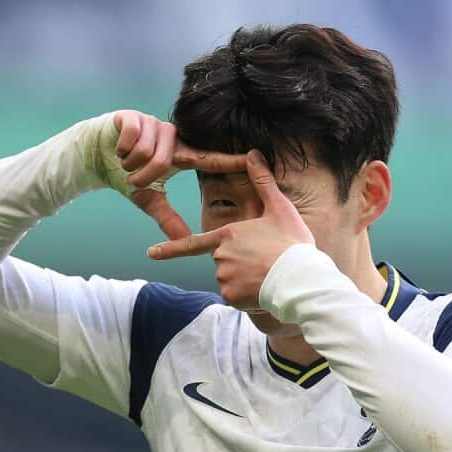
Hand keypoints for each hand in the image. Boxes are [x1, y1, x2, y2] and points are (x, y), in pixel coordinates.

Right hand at [111, 110, 247, 241]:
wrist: (96, 154)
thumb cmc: (127, 173)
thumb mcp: (148, 198)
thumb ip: (167, 218)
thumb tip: (185, 240)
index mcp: (180, 155)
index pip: (209, 158)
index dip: (230, 159)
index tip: (254, 157)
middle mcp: (172, 137)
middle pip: (162, 162)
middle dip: (141, 176)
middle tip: (132, 178)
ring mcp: (154, 124)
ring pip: (145, 152)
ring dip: (129, 164)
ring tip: (125, 161)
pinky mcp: (135, 117)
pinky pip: (131, 138)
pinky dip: (120, 150)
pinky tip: (118, 148)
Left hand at [146, 150, 315, 308]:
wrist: (300, 278)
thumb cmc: (291, 243)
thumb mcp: (279, 208)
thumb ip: (263, 182)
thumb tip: (253, 153)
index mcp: (227, 234)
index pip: (192, 243)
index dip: (170, 249)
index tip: (151, 253)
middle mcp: (220, 255)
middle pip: (224, 262)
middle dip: (241, 264)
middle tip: (266, 261)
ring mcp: (223, 277)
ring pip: (230, 280)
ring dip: (245, 281)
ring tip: (268, 275)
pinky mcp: (231, 296)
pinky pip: (236, 297)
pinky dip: (248, 296)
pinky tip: (264, 289)